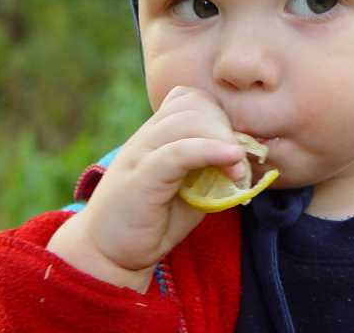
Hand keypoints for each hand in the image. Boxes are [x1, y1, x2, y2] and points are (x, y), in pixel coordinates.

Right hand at [46, 86, 245, 291]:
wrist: (106, 255)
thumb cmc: (154, 221)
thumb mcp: (191, 189)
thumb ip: (212, 168)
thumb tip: (247, 157)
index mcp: (156, 134)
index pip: (190, 98)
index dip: (218, 114)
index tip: (234, 146)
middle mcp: (146, 137)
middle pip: (194, 104)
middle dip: (224, 126)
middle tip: (240, 160)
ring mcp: (140, 154)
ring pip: (188, 121)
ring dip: (222, 139)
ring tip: (238, 170)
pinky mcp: (140, 177)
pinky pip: (179, 151)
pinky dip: (210, 150)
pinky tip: (232, 159)